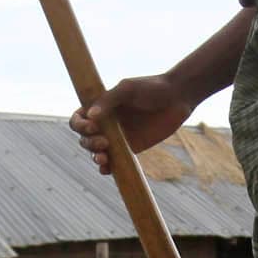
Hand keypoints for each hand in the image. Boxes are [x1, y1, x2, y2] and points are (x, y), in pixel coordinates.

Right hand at [71, 76, 197, 176]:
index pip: (79, 119)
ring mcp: (118, 137)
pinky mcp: (131, 148)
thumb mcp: (128, 89)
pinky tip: (107, 169)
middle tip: (104, 142)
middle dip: (89, 143)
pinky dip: (107, 167)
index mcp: (101, 106)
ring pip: (96, 151)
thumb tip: (90, 116)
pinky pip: (115, 161)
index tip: (91, 127)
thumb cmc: (152, 87)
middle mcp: (106, 122)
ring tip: (104, 158)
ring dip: (95, 156)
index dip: (79, 125)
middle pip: (85, 138)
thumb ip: (109, 100)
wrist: (178, 97)